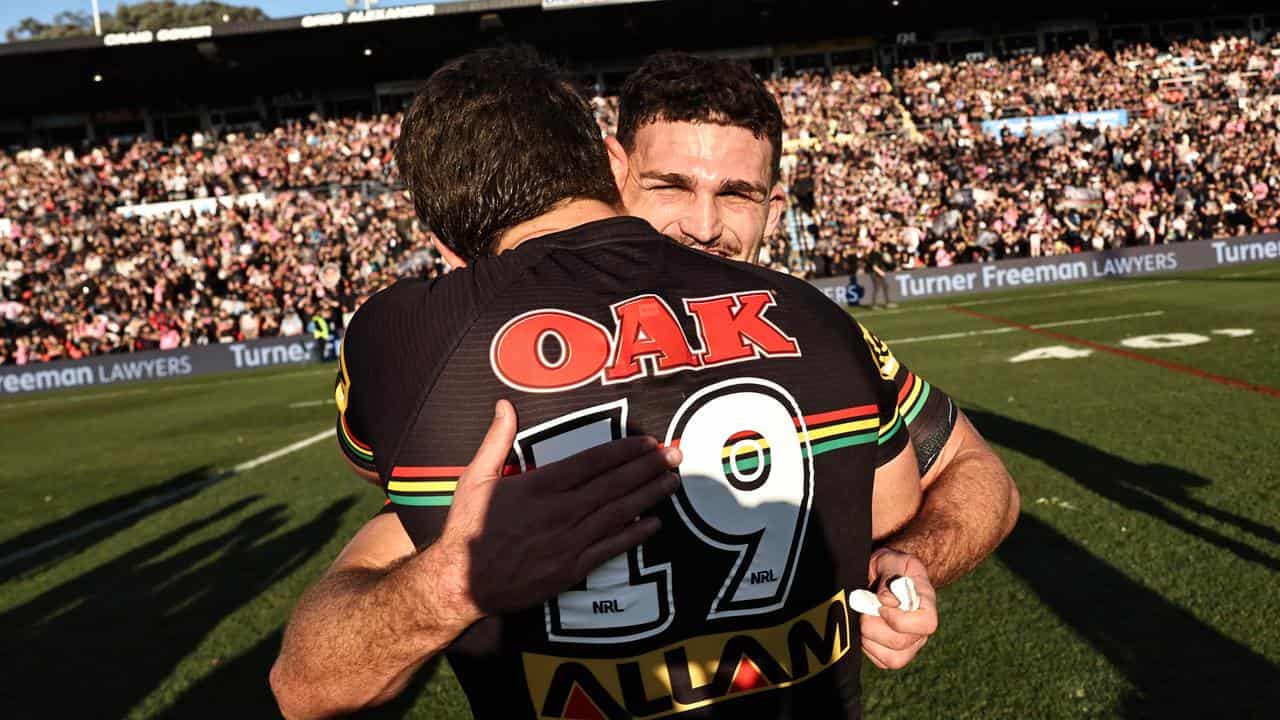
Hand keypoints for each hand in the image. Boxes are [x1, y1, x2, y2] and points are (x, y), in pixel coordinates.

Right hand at [434, 400, 681, 622]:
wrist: (461, 582)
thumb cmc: (467, 528)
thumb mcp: (474, 478)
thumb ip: (495, 440)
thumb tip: (503, 405)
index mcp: (541, 485)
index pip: (592, 462)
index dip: (624, 451)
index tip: (648, 442)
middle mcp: (561, 510)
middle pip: (614, 484)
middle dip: (648, 467)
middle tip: (676, 455)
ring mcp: (569, 540)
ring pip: (619, 512)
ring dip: (649, 496)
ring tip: (673, 481)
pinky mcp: (571, 568)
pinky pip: (610, 548)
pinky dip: (634, 535)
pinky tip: (654, 523)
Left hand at [860, 548, 937, 669]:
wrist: (885, 576)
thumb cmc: (890, 566)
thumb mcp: (891, 560)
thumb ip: (890, 574)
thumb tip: (886, 600)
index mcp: (926, 604)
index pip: (927, 623)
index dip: (900, 618)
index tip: (881, 604)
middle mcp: (921, 628)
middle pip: (902, 643)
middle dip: (873, 626)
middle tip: (863, 608)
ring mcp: (910, 644)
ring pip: (893, 659)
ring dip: (869, 639)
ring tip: (863, 619)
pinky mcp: (894, 654)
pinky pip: (882, 662)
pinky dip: (867, 648)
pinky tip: (863, 630)